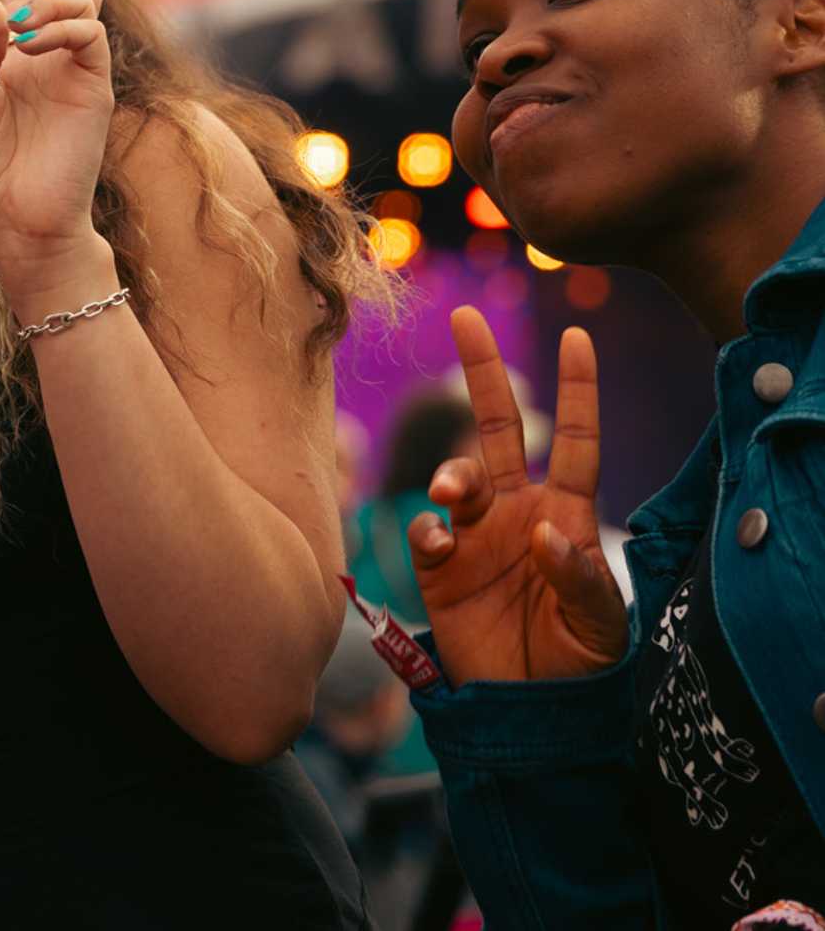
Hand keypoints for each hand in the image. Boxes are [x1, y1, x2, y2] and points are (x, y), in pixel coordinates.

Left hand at [0, 0, 126, 294]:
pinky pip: (90, 34)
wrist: (17, 221)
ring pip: (83, 5)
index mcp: (11, 64)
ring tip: (21, 28)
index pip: (23, 5)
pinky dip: (60, 27)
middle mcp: (47, 61)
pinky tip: (30, 46)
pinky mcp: (94, 86)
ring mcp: (74, 72)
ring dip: (49, 1)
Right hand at [407, 310, 628, 682]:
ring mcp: (474, 536)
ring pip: (457, 475)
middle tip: (465, 317)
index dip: (576, 391)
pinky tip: (440, 548)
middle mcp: (516, 512)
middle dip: (483, 371)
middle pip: (497, 428)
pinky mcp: (439, 568)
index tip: (579, 339)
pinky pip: (427, 532)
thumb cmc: (578, 665)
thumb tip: (542, 535)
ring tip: (452, 496)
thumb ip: (579, 579)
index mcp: (564, 515)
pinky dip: (429, 531)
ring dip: (453, 474)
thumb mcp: (600, 626)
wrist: (527, 709)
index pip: (573, 442)